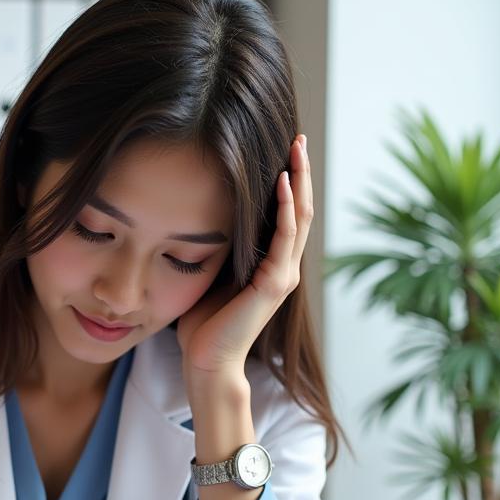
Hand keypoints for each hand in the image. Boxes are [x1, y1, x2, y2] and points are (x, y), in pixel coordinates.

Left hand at [177, 134, 311, 392]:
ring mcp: (283, 276)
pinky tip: (282, 182)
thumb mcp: (212, 274)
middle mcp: (284, 268)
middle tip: (298, 137)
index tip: (282, 149)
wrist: (207, 361)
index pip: (286, 214)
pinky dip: (284, 209)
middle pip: (300, 209)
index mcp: (271, 265)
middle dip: (300, 172)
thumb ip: (218, 249)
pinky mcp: (274, 285)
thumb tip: (199, 216)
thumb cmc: (203, 325)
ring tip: (296, 149)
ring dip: (299, 181)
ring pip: (299, 218)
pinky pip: (284, 238)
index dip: (288, 182)